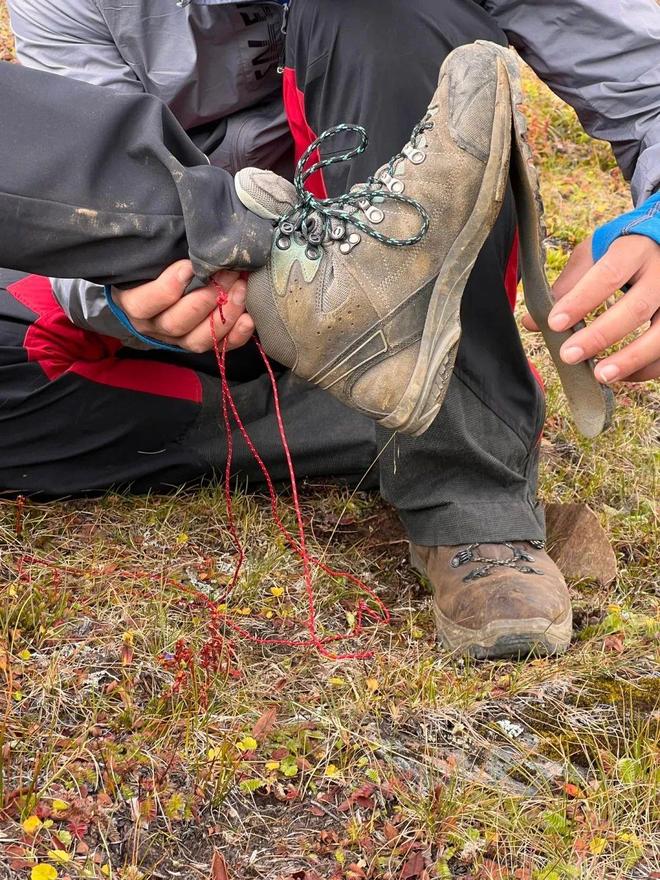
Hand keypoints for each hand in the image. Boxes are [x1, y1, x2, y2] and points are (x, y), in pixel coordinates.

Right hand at [113, 260, 253, 352]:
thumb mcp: (151, 257)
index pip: (144, 304)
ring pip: (198, 339)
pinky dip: (236, 336)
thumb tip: (193, 233)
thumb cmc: (155, 266)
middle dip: (205, 299)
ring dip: (224, 315)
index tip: (189, 266)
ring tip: (240, 290)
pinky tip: (248, 319)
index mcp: (135, 302)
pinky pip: (219, 348)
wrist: (160, 289)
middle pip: (176, 323)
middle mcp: (154, 325)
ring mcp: (177, 339)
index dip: (168, 287)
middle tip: (227, 275)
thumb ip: (163, 248)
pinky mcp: (199, 342)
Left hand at [523, 235, 659, 381]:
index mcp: (634, 250)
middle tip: (569, 356)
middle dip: (601, 335)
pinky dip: (645, 367)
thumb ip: (566, 287)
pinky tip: (619, 375)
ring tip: (600, 375)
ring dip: (631, 359)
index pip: (608, 275)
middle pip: (637, 308)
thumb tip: (531, 323)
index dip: (581, 301)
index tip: (555, 323)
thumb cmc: (619, 252)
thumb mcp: (593, 256)